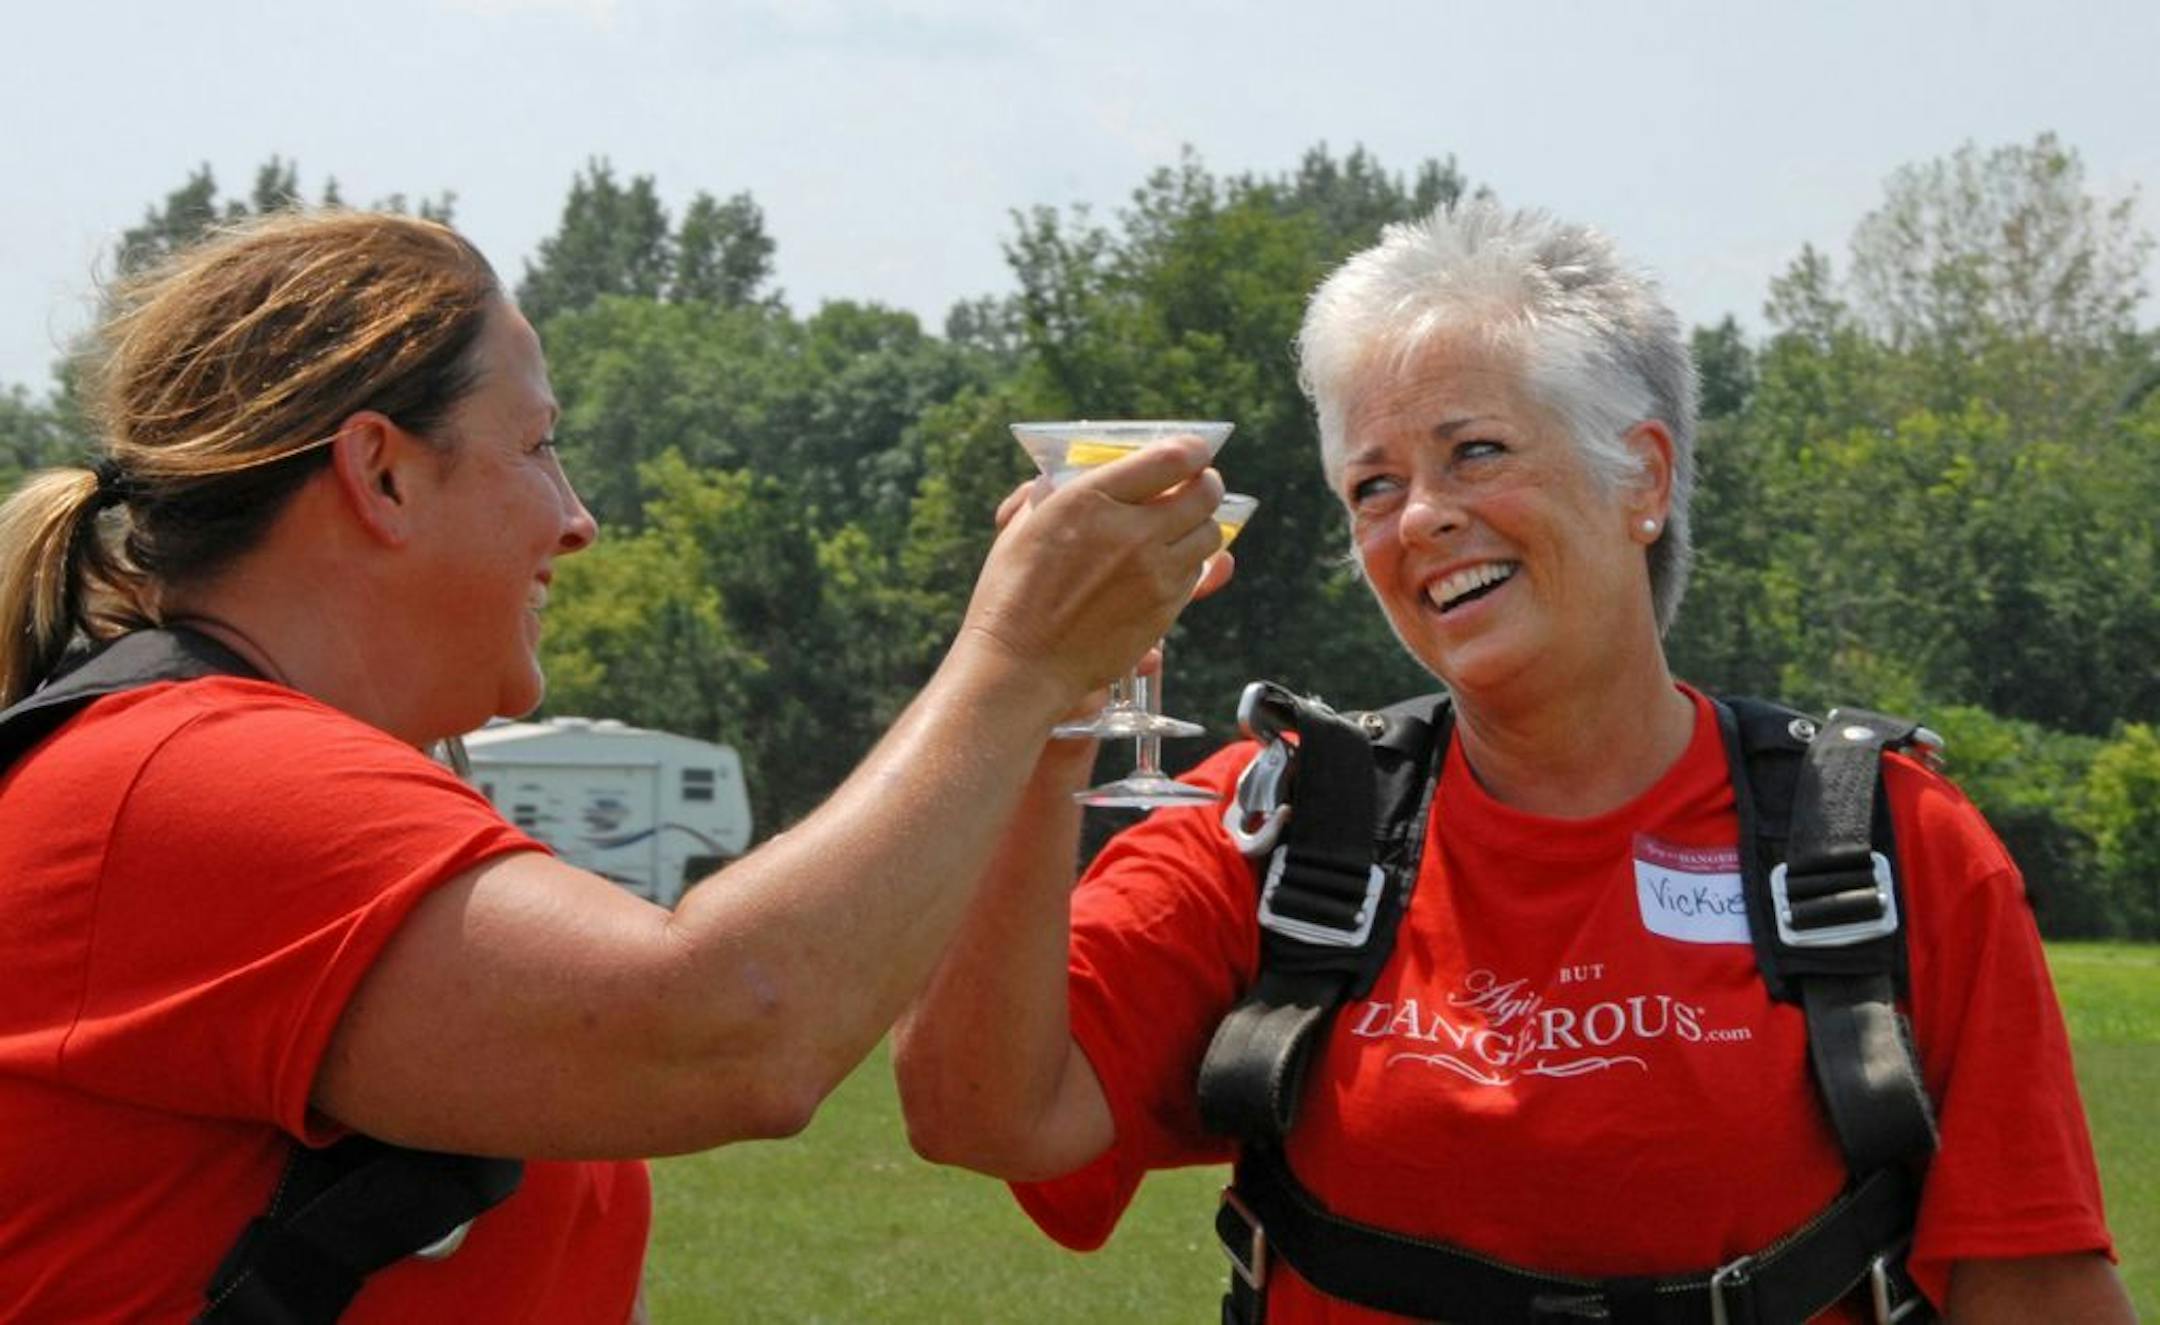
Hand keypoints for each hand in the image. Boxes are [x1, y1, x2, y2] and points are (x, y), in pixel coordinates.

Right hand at [958, 437, 1223, 700]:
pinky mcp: (1164, 609)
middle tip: (1198, 485)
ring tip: (1182, 527)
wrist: (1021, 664)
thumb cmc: (1012, 593)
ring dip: (1201, 525)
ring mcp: (1153, 573)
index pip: (1172, 458)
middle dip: (1206, 484)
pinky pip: (1196, 575)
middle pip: (1204, 494)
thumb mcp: (1024, 525)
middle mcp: (1130, 532)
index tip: (1194, 452)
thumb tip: (1078, 470)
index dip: (1192, 450)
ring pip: (1210, 535)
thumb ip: (1056, 491)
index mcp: (1091, 499)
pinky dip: (1188, 564)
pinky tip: (1164, 565)